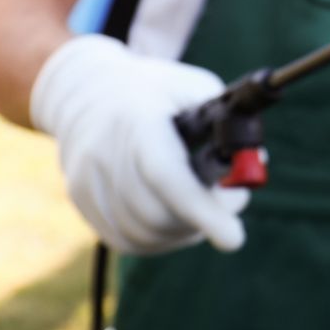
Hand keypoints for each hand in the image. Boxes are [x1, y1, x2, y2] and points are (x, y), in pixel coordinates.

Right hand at [31, 35, 248, 254]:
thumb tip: (250, 172)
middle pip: (159, 214)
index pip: (167, 175)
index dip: (202, 211)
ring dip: (184, 230)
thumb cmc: (159, 92)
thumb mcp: (197, 90)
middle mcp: (103, 148)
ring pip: (145, 233)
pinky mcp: (80, 198)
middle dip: (205, 218)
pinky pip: (125, 239)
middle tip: (232, 200)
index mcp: (138, 116)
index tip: (234, 240)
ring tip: (204, 204)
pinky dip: (159, 238)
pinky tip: (175, 214)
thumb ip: (228, 129)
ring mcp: (85, 177)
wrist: (88, 89)